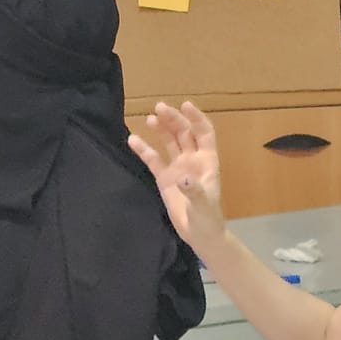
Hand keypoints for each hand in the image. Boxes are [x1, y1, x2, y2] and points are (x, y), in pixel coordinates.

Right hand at [128, 101, 225, 249]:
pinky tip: (133, 139)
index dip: (196, 118)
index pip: (204, 133)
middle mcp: (193, 160)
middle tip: (160, 108)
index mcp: (207, 161)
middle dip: (174, 119)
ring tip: (150, 118)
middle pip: (184, 133)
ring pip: (170, 142)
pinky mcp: (164, 178)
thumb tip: (183, 178)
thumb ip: (194, 191)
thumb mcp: (203, 206)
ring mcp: (178, 167)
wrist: (199, 234)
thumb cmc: (208, 219)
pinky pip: (153, 160)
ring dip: (162, 129)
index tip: (185, 105)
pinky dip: (144, 149)